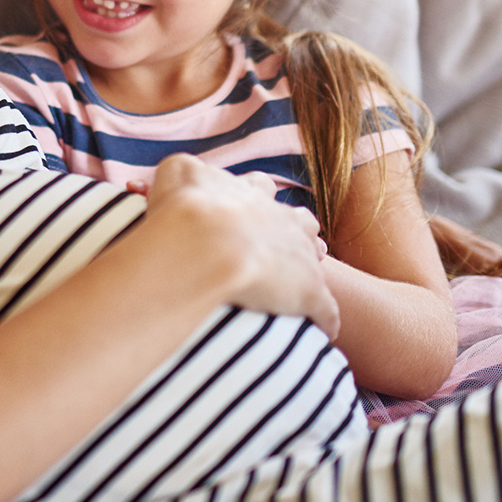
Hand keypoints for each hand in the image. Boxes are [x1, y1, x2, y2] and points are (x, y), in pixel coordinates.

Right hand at [132, 156, 339, 337]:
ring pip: (315, 256)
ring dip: (310, 266)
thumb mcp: (177, 171)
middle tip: (275, 248)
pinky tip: (319, 330)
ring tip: (297, 283)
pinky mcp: (310, 292)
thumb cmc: (185, 207)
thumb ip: (184, 171)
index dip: (255, 198)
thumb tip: (186, 175)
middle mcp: (280, 217)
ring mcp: (299, 253)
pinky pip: (324, 309)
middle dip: (292, 230)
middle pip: (298, 219)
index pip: (260, 187)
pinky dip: (322, 318)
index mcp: (250, 192)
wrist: (206, 244)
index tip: (244, 210)